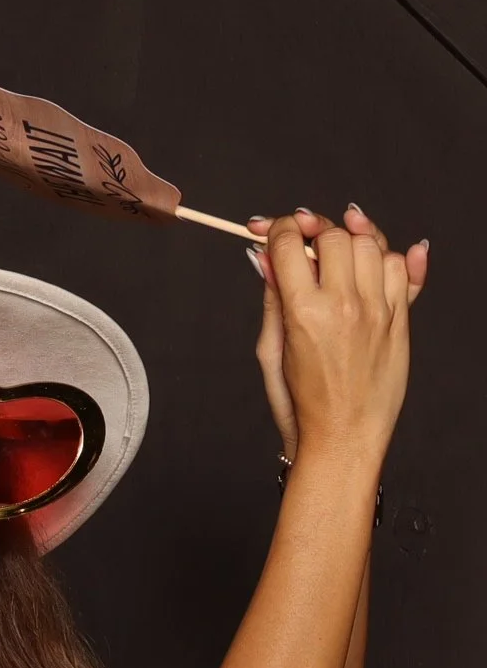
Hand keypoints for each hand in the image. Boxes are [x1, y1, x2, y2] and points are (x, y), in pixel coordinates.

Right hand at [245, 205, 426, 461]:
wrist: (343, 439)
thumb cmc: (302, 405)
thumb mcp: (270, 352)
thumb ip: (272, 299)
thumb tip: (265, 259)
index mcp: (304, 313)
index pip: (289, 243)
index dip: (277, 229)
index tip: (273, 232)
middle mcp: (345, 305)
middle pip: (333, 235)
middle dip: (313, 230)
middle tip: (303, 240)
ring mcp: (378, 311)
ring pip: (370, 243)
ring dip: (350, 239)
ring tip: (336, 249)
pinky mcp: (399, 320)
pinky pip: (402, 267)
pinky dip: (388, 256)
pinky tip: (372, 259)